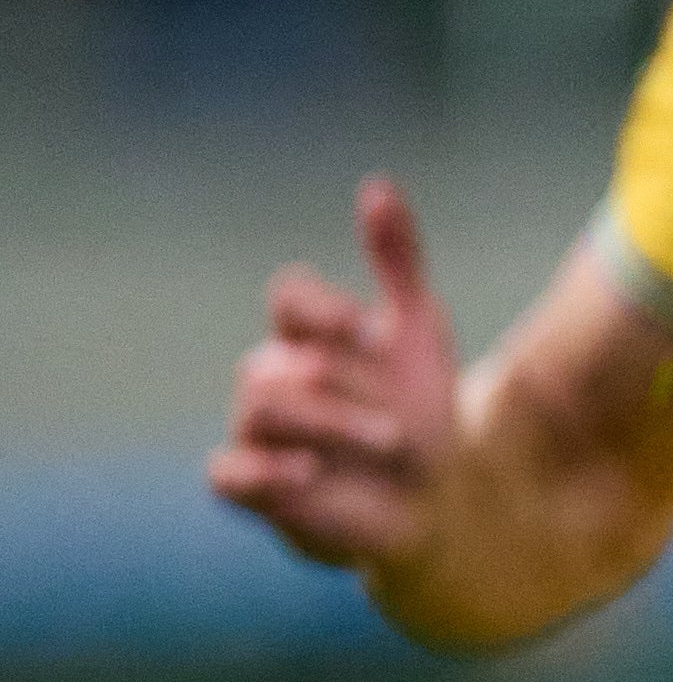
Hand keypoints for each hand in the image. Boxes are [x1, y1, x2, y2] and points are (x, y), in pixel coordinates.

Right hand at [209, 176, 462, 570]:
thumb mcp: (419, 334)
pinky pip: (225, 472)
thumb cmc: (423, 410)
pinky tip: (310, 473)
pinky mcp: (253, 487)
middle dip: (345, 385)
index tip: (379, 333)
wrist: (439, 498)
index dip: (327, 311)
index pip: (291, 298)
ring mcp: (260, 433)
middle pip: (280, 360)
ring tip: (390, 444)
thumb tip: (377, 183)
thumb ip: (397, 263)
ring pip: (261, 408)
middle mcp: (276, 378)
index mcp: (310, 338)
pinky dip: (262, 472)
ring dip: (330, 425)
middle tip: (403, 416)